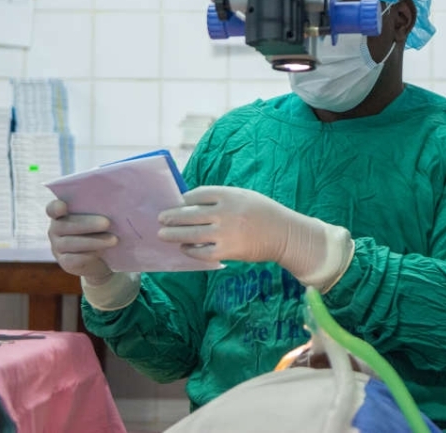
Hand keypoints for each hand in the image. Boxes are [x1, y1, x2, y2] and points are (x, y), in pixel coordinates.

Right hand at [46, 199, 116, 283]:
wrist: (104, 256)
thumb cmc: (102, 228)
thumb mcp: (101, 216)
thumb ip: (101, 209)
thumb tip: (115, 204)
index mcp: (62, 213)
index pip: (53, 208)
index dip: (56, 207)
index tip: (63, 207)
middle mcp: (56, 229)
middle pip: (65, 225)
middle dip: (87, 224)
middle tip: (107, 223)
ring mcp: (58, 246)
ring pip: (70, 243)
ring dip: (93, 241)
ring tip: (113, 239)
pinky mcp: (65, 262)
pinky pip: (73, 259)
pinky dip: (89, 255)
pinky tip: (102, 252)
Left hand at [158, 186, 353, 291]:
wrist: (285, 234)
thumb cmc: (264, 213)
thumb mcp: (245, 196)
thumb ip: (222, 198)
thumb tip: (192, 203)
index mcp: (230, 195)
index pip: (198, 194)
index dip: (185, 199)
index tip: (178, 202)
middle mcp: (225, 212)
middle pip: (189, 213)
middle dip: (171, 216)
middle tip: (160, 218)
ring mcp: (225, 232)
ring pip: (190, 233)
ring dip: (173, 233)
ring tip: (162, 234)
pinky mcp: (226, 251)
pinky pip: (200, 251)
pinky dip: (189, 249)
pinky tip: (184, 247)